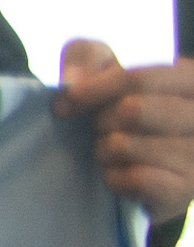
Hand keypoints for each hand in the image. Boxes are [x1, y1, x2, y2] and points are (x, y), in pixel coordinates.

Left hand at [57, 39, 193, 223]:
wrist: (146, 164)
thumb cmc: (124, 105)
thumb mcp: (105, 68)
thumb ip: (87, 56)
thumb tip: (72, 79)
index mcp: (191, 79)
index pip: (138, 78)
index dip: (94, 89)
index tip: (65, 102)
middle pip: (131, 110)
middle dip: (100, 121)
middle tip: (101, 129)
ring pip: (124, 145)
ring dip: (104, 151)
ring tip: (113, 152)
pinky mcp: (186, 190)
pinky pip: (133, 178)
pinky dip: (114, 177)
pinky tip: (122, 175)